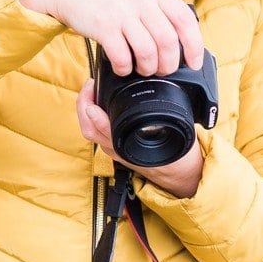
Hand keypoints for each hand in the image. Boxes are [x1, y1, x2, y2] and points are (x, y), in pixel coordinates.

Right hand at [20, 0, 203, 76]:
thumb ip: (158, 8)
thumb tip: (180, 40)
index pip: (185, 20)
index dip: (194, 46)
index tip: (193, 63)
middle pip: (168, 41)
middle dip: (169, 64)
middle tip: (162, 70)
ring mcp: (121, 11)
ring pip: (148, 52)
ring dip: (148, 68)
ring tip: (142, 69)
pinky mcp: (102, 26)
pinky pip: (122, 57)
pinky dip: (125, 68)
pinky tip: (122, 66)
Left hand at [77, 79, 203, 197]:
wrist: (178, 175)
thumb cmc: (177, 156)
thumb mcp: (177, 134)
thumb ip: (168, 119)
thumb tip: (166, 96)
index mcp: (131, 147)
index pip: (105, 132)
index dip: (95, 116)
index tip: (92, 101)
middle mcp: (118, 149)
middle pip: (90, 130)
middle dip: (83, 106)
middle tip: (90, 86)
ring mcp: (114, 150)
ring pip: (90, 132)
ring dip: (85, 110)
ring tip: (91, 91)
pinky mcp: (114, 148)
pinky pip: (96, 133)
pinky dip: (90, 117)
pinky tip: (95, 104)